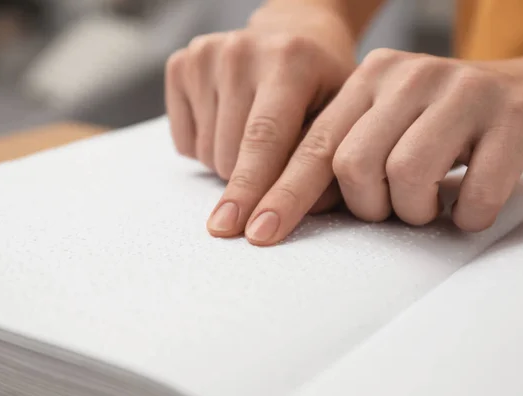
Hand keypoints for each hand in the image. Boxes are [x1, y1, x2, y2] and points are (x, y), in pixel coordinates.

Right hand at [164, 3, 356, 236]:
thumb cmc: (321, 82)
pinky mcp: (181, 64)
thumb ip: (327, 161)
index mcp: (289, 60)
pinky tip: (229, 124)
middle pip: (231, 154)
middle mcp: (241, 51)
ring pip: (207, 153)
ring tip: (255, 139)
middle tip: (272, 172)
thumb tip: (306, 213)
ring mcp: (206, 55)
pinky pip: (184, 142)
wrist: (292, 34)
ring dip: (229, 166)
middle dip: (249, 184)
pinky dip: (205, 149)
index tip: (251, 234)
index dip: (258, 192)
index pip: (266, 140)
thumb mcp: (342, 114)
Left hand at [240, 49, 522, 245]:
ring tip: (432, 202)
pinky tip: (469, 203)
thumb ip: (340, 156)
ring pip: (406, 176)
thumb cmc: (442, 124)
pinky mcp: (510, 118)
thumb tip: (289, 207)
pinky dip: (467, 215)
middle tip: (393, 206)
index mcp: (369, 79)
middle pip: (354, 165)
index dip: (283, 194)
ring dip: (416, 210)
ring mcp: (461, 92)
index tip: (257, 234)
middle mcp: (408, 76)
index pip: (313, 145)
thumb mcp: (384, 126)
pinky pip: (472, 194)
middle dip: (369, 205)